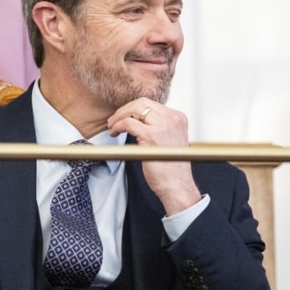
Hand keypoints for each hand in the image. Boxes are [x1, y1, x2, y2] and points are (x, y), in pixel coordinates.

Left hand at [106, 100, 201, 214]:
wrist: (178, 186)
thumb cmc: (172, 168)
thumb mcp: (170, 139)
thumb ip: (159, 126)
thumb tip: (138, 119)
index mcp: (178, 117)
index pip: (151, 104)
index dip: (133, 109)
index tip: (124, 117)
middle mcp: (173, 118)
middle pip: (142, 103)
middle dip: (124, 110)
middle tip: (114, 120)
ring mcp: (163, 126)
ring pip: (134, 109)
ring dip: (119, 116)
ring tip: (112, 126)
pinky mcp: (152, 136)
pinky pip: (128, 123)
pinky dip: (118, 126)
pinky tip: (114, 133)